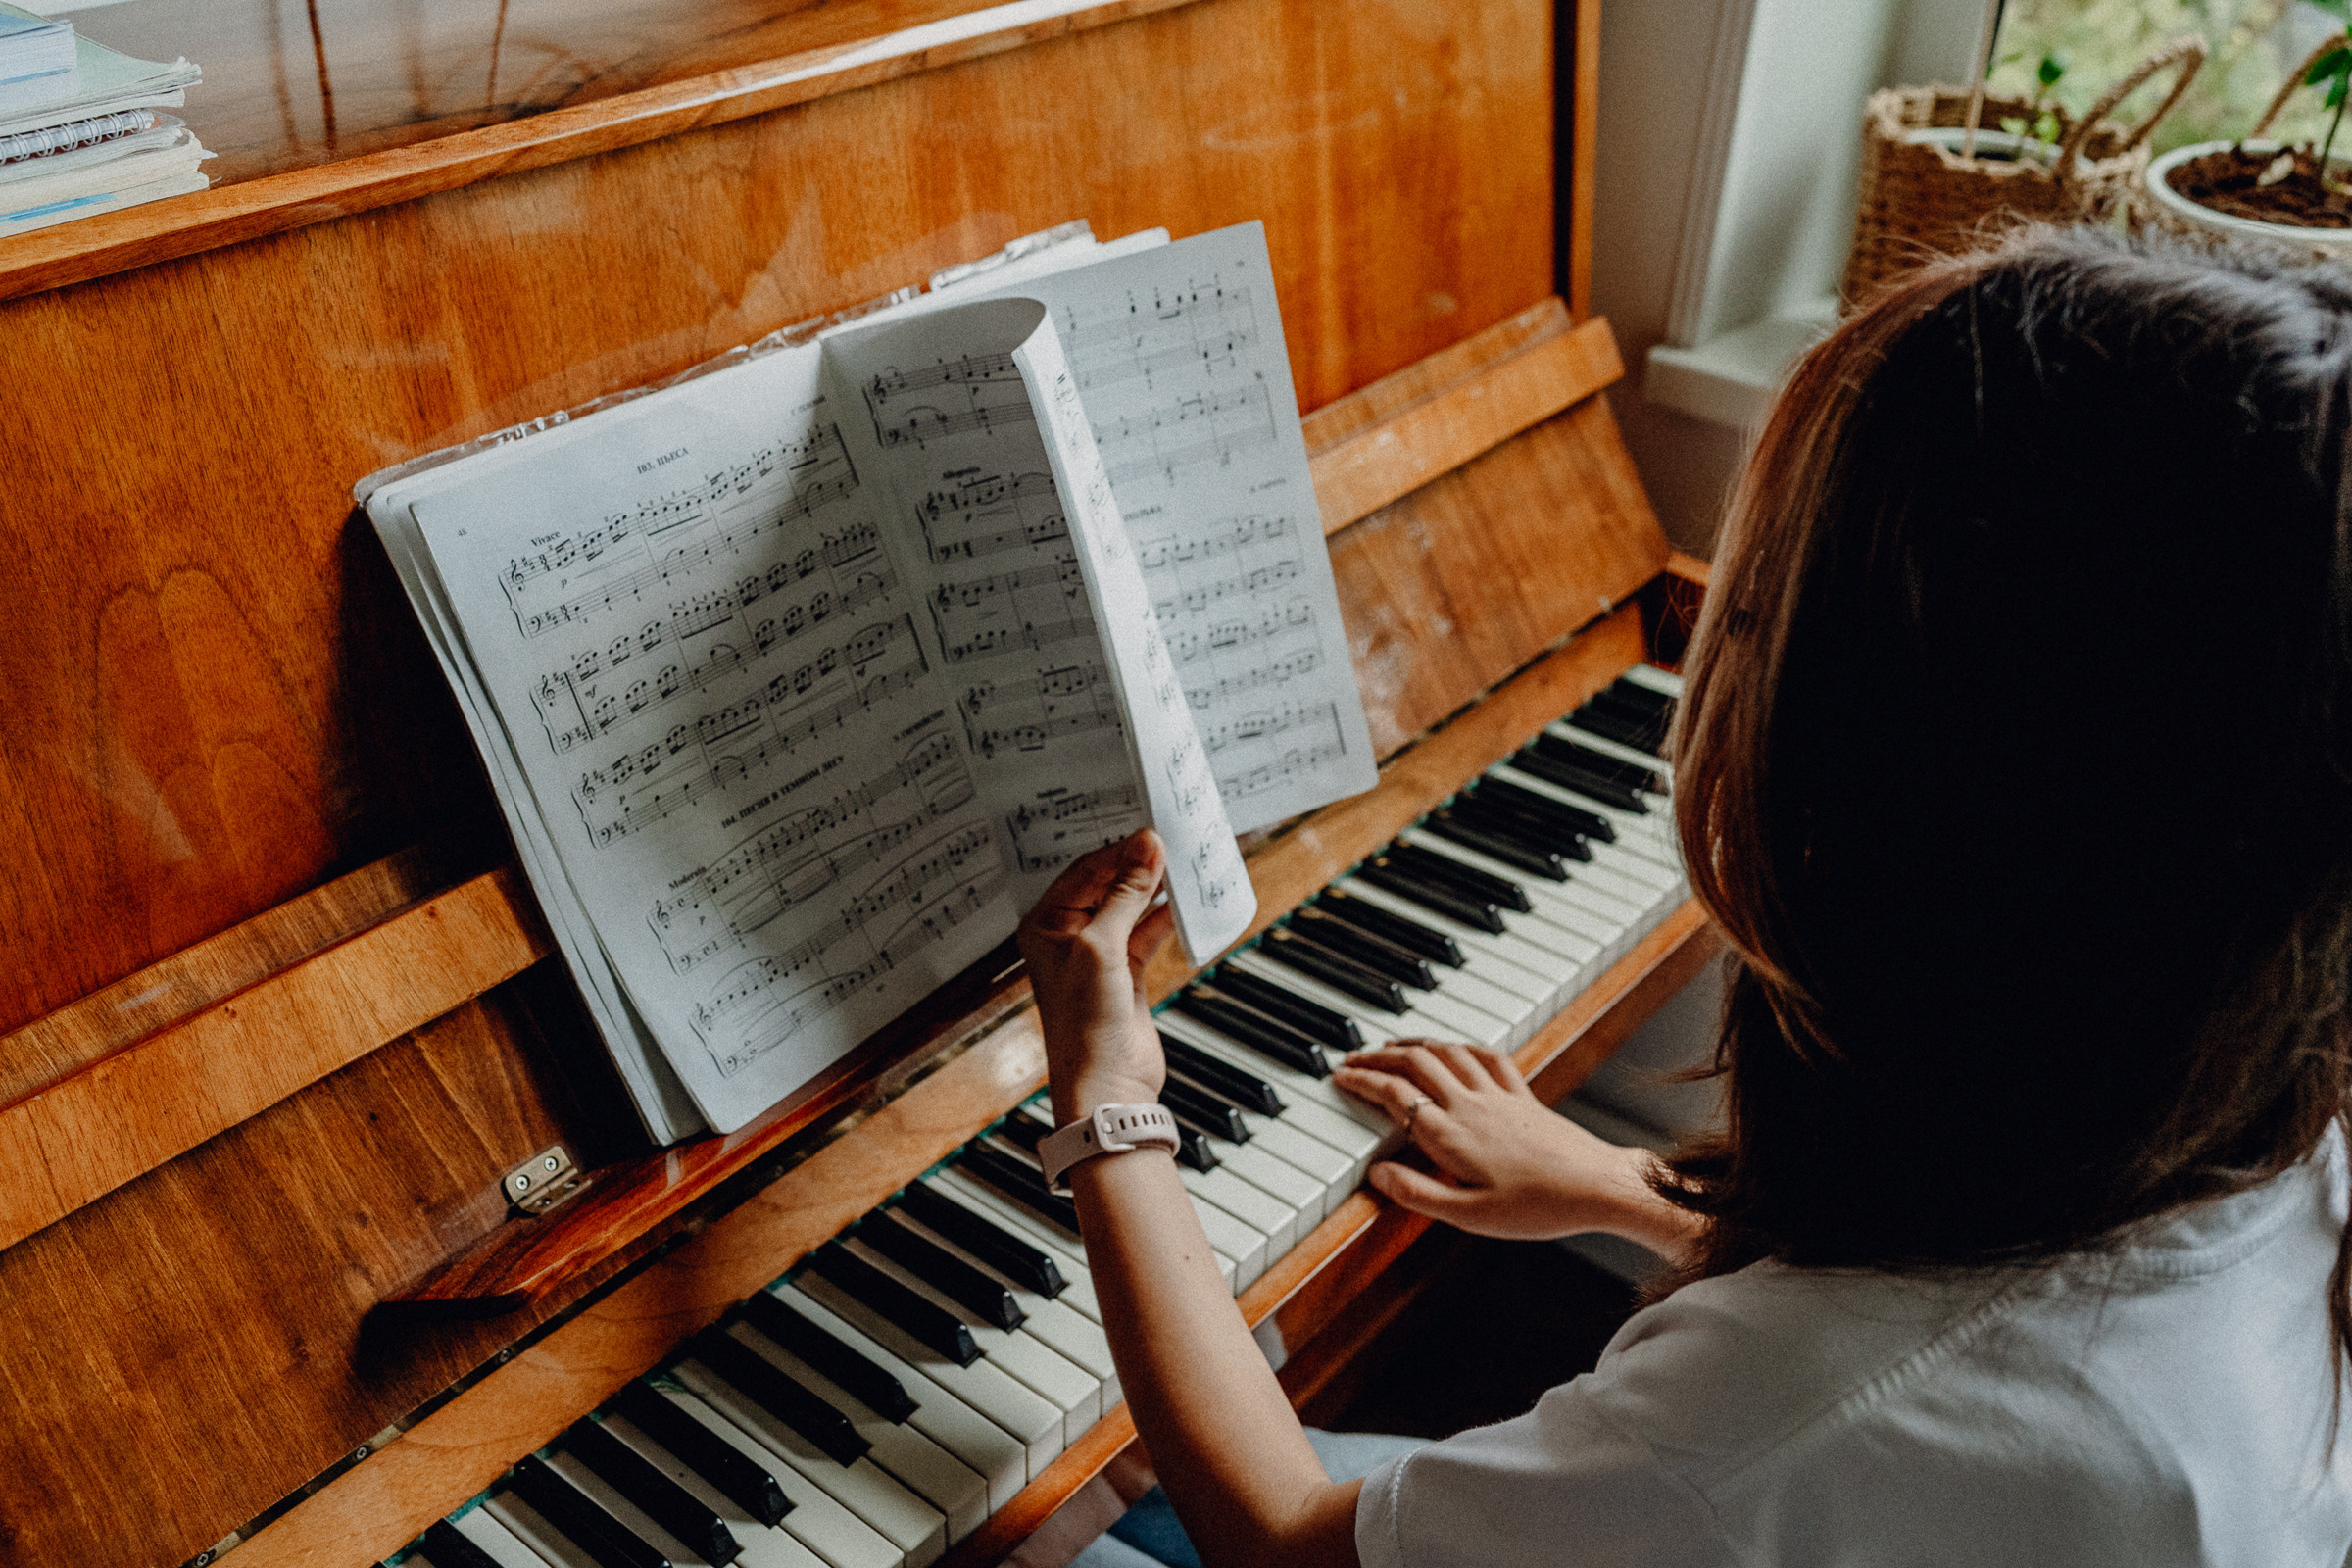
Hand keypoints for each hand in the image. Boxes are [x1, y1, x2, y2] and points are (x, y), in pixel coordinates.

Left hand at [1017, 829, 1179, 1122]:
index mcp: (1045, 924)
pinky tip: (1183, 901)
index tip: (1151, 834)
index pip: (1084, 871)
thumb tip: (1146, 847)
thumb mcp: (1102, 946)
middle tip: (1170, 842)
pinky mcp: (1126, 973)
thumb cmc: (1085, 1022)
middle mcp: (1068, 936)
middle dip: (1138, 865)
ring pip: (1130, 907)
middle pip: (1108, 885)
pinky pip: (1146, 932)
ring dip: (1154, 888)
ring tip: (1181, 863)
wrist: (1107, 1083)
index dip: (1118, 851)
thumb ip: (1127, 894)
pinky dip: (1164, 917)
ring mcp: (1098, 955)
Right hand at [1333, 1041, 1700, 1259]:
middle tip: (1353, 1059)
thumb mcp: (1470, 1216)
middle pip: (1415, 1062)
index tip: (1340, 1077)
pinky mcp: (1523, 1096)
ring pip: (1447, 1051)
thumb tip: (1376, 1173)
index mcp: (1451, 1135)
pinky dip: (1461, 1044)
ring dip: (1414, 1042)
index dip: (1363, 1081)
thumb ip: (1418, 1193)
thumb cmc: (1538, 1207)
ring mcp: (1498, 1096)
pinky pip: (1487, 1056)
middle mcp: (1470, 1105)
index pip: (1395, 1094)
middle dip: (1378, 1055)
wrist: (1598, 1185)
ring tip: (1391, 1045)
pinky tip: (1454, 1046)